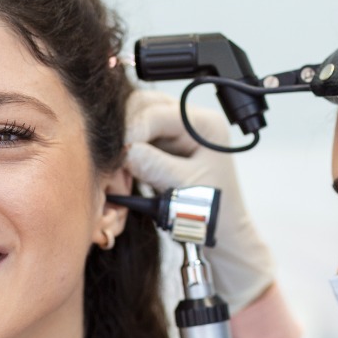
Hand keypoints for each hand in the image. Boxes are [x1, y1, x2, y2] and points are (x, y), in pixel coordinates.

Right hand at [125, 89, 275, 308]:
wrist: (221, 232)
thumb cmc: (213, 212)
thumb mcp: (184, 188)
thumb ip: (154, 166)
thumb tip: (123, 151)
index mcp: (204, 124)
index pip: (157, 112)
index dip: (131, 131)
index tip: (116, 156)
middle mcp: (190, 120)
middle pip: (144, 106)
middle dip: (125, 131)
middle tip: (115, 161)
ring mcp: (176, 131)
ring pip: (136, 119)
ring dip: (124, 141)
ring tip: (119, 170)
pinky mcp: (164, 144)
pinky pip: (136, 138)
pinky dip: (126, 152)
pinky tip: (123, 171)